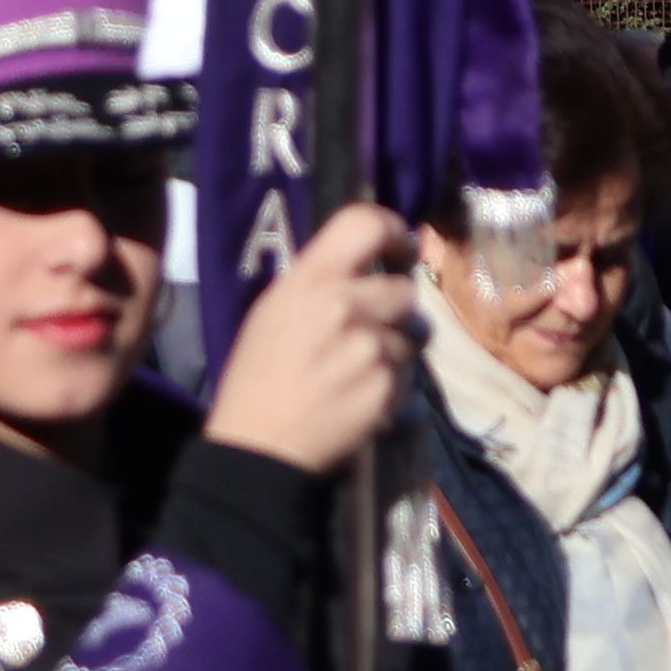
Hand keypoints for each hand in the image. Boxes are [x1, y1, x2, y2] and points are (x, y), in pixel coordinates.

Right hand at [204, 202, 422, 476]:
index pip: (363, 224)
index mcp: (309, 280)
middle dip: (396, 310)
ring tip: (363, 368)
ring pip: (412, 334)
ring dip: (396, 348)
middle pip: (404, 289)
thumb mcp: (274, 311)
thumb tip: (365, 266)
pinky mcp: (385, 386)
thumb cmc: (257, 376)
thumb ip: (319, 283)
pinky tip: (362, 395)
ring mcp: (368, 347)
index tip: (399, 247)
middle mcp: (343, 305)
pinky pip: (407, 373)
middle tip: (374, 329)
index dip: (391, 229)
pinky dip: (391, 383)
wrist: (259, 447)